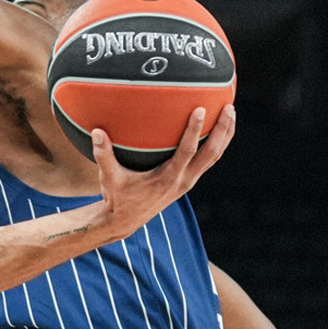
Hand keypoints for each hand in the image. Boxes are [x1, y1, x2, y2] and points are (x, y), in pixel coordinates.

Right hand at [93, 104, 235, 236]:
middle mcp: (182, 180)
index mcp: (166, 178)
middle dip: (222, 131)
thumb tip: (97, 131)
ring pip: (214, 157)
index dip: (194, 131)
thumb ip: (103, 155)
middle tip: (229, 108)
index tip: (200, 110)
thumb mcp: (109, 178)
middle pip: (211, 154)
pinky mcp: (187, 181)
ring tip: (230, 112)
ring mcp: (188, 181)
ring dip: (224, 136)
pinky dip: (216, 144)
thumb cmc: (117, 197)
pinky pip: (208, 160)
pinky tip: (217, 128)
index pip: (186, 152)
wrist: (126, 220)